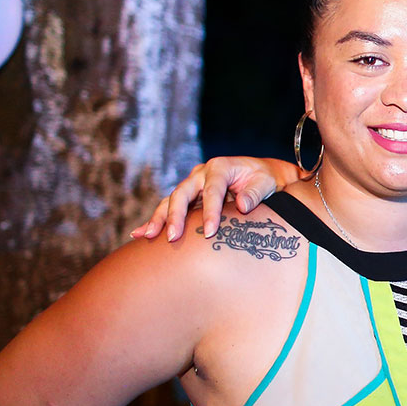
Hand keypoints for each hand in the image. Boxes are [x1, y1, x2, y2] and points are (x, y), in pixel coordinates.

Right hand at [131, 157, 295, 241]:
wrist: (263, 176)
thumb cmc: (265, 180)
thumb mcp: (266, 183)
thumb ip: (255, 193)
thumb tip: (242, 205)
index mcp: (220, 167)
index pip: (212, 191)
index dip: (211, 212)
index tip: (210, 232)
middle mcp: (201, 173)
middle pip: (182, 194)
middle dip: (176, 216)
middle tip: (173, 238)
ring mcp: (192, 184)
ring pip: (171, 201)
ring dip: (159, 219)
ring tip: (147, 236)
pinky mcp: (189, 196)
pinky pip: (169, 208)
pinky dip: (156, 220)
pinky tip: (140, 234)